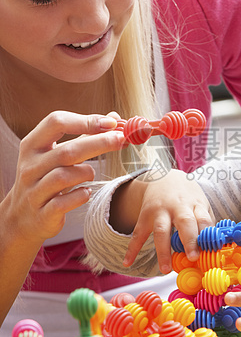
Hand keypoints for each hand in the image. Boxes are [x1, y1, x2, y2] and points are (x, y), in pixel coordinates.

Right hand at [2, 110, 124, 246]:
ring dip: (87, 172)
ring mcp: (34, 191)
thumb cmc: (45, 179)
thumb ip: (85, 137)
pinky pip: (65, 202)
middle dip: (99, 143)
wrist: (23, 218)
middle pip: (67, 151)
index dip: (86, 120)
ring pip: (64, 176)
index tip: (111, 123)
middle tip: (121, 140)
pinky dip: (81, 195)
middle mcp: (30, 166)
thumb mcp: (57, 155)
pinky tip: (85, 192)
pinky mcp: (43, 214)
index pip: (56, 122)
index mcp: (32, 145)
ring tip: (90, 175)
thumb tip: (114, 118)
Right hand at [122, 170, 213, 272]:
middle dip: (189, 240)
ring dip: (163, 250)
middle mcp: (178, 207)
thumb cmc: (187, 196)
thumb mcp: (200, 203)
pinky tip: (127, 263)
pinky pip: (138, 234)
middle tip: (193, 258)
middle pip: (184, 222)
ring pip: (161, 231)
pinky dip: (132, 249)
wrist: (162, 176)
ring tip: (166, 270)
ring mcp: (160, 211)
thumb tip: (215, 248)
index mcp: (195, 204)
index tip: (210, 250)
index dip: (207, 234)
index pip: (203, 219)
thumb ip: (207, 223)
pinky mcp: (144, 216)